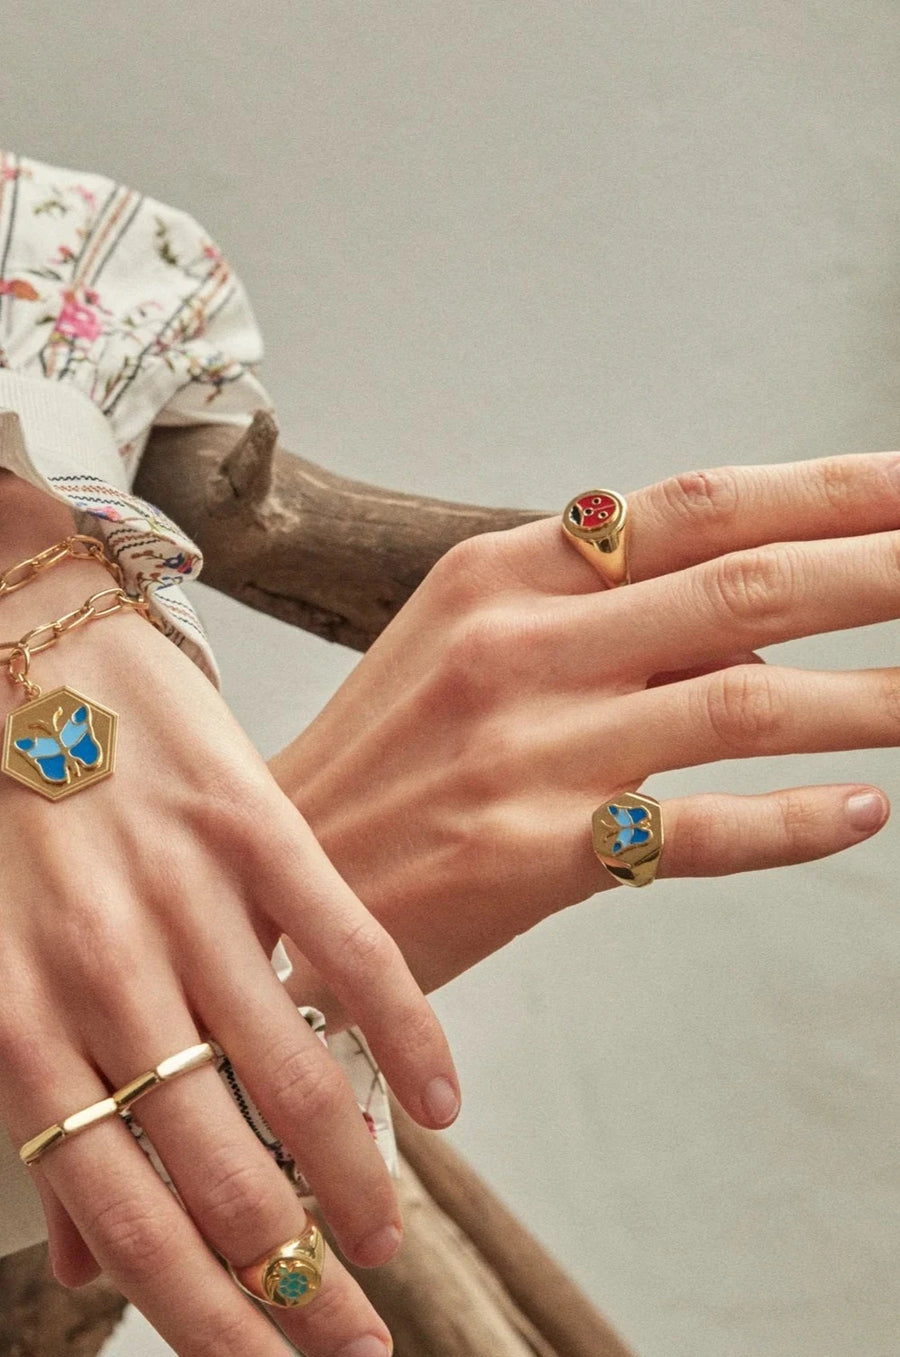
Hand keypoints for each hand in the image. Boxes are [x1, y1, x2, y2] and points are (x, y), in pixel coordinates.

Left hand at [0, 478, 457, 1355]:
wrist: (12, 637)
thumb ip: (43, 1104)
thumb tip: (91, 1246)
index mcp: (18, 1021)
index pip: (128, 1214)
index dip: (209, 1310)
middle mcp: (102, 974)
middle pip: (219, 1168)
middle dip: (295, 1280)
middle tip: (358, 1341)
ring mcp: (184, 896)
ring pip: (293, 1074)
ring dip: (356, 1176)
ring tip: (396, 1240)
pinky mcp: (252, 823)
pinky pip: (345, 947)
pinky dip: (405, 1028)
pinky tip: (443, 1095)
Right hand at [272, 451, 896, 1010]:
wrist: (287, 878)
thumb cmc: (389, 758)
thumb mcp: (469, 646)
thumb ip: (604, 619)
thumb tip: (761, 627)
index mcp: (502, 574)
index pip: (695, 505)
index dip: (826, 488)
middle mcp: (519, 645)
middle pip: (746, 584)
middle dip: (886, 568)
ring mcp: (529, 749)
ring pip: (745, 700)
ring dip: (872, 698)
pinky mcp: (534, 853)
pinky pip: (697, 831)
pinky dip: (794, 822)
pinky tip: (860, 812)